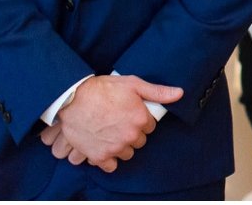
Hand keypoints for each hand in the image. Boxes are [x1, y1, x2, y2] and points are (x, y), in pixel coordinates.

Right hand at [45, 75, 176, 171]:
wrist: (72, 98)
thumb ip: (157, 91)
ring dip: (121, 147)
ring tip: (110, 135)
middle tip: (118, 124)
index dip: (141, 121)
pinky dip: (108, 160)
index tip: (130, 116)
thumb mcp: (132, 84)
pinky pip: (111, 166)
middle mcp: (130, 136)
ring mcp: (115, 147)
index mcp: (141, 120)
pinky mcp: (99, 156)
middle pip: (140, 141)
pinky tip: (104, 149)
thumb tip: (180, 93)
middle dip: (132, 134)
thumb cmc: (102, 89)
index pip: (150, 127)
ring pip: (127, 153)